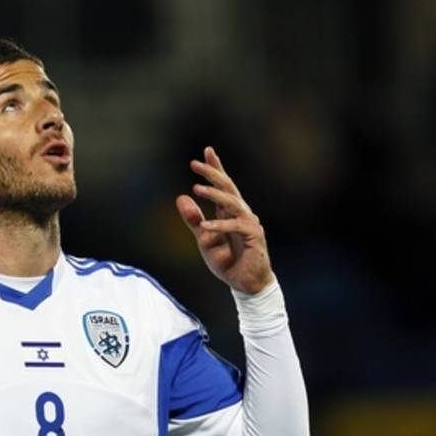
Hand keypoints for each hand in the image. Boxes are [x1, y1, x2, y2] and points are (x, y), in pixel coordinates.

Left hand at [176, 147, 274, 294]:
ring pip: (232, 202)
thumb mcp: (203, 239)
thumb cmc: (227, 261)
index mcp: (229, 212)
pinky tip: (204, 227)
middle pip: (228, 187)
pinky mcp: (254, 237)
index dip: (216, 168)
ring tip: (196, 187)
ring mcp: (249, 223)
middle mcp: (241, 213)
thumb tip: (181, 197)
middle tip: (194, 163)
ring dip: (214, 194)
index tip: (207, 151)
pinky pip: (235, 226)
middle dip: (213, 173)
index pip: (223, 185)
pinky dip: (219, 226)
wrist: (244, 284)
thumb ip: (193, 220)